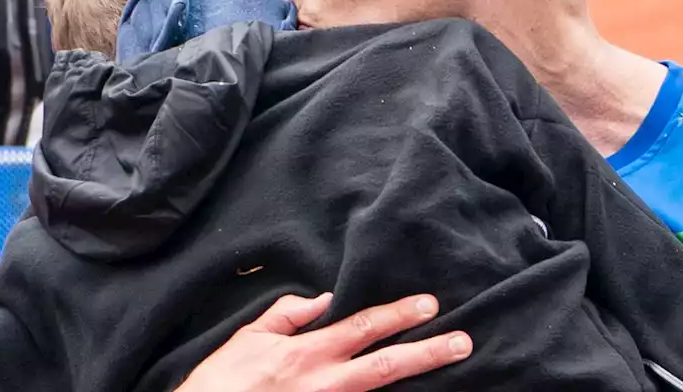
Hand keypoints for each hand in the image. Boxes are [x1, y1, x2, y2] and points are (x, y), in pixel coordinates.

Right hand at [175, 292, 472, 391]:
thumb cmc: (220, 384)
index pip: (363, 327)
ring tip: (448, 367)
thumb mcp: (247, 338)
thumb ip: (287, 315)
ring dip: (416, 381)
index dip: (399, 315)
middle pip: (387, 366)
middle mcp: (324, 384)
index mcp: (307, 354)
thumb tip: (322, 299)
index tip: (430, 305)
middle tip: (463, 342)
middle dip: (428, 353)